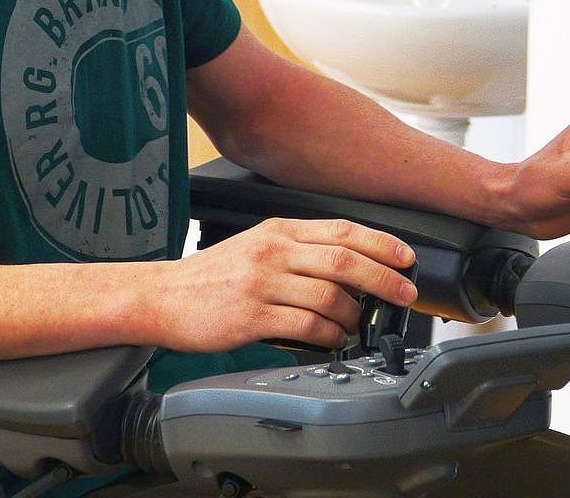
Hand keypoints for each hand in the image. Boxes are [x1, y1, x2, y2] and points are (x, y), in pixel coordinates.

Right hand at [142, 218, 417, 353]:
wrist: (163, 296)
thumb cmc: (211, 276)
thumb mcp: (256, 247)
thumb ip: (299, 251)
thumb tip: (350, 268)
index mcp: (278, 231)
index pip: (342, 230)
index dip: (381, 244)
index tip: (406, 258)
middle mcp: (273, 251)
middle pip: (345, 259)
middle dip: (384, 278)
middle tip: (405, 293)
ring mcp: (262, 282)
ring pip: (330, 294)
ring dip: (353, 315)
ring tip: (355, 326)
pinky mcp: (251, 316)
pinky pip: (306, 325)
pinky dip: (328, 334)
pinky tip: (332, 339)